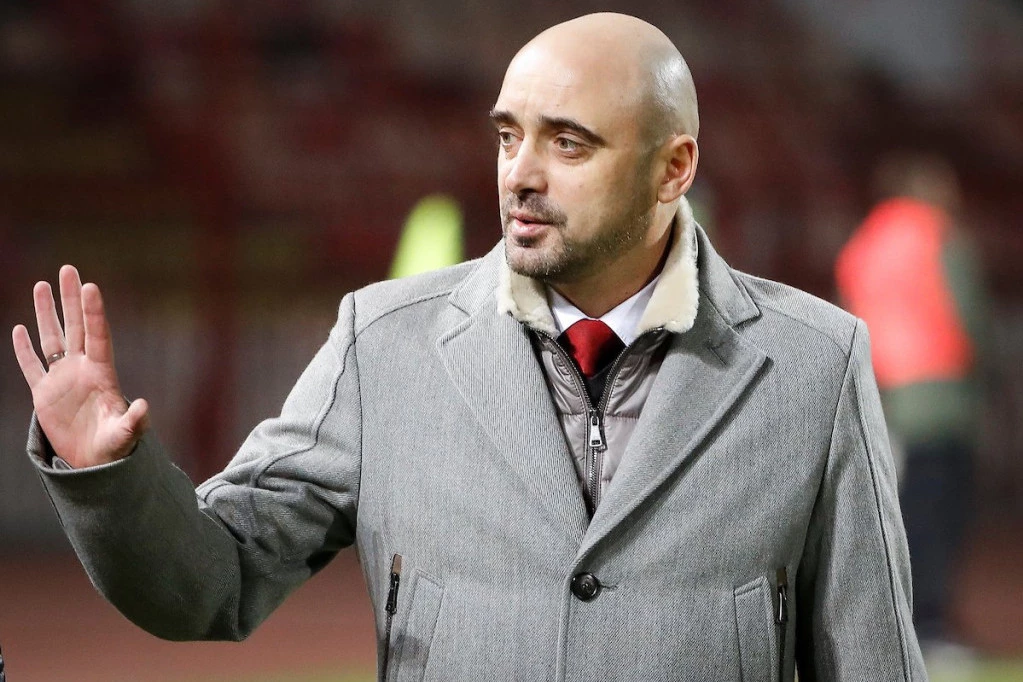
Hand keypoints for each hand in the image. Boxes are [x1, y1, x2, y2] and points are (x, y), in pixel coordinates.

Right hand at [12, 265, 148, 467]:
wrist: (95, 462)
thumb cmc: (114, 448)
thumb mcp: (124, 435)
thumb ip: (134, 421)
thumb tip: (143, 406)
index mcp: (103, 374)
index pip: (98, 335)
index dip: (94, 311)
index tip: (90, 285)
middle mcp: (82, 369)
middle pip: (75, 326)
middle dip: (70, 298)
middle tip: (67, 269)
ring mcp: (62, 379)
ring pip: (52, 339)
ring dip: (46, 313)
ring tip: (41, 286)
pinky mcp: (44, 394)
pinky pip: (31, 366)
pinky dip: (24, 349)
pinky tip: (19, 329)